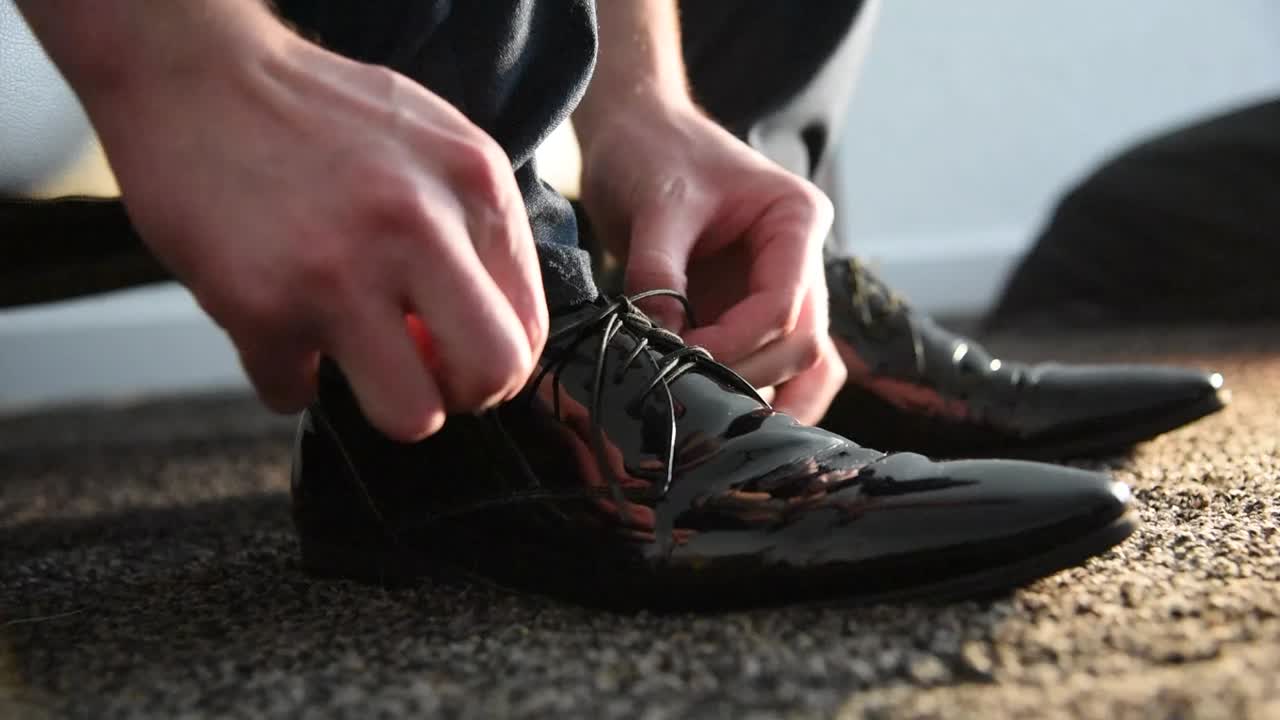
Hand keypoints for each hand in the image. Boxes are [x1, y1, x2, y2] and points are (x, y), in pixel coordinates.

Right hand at [81, 20, 545, 440]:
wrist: (192, 74)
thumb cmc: (313, 110)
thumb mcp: (431, 140)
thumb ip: (472, 225)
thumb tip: (493, 322)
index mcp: (473, 184)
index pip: (529, 323)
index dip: (498, 359)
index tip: (458, 351)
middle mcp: (419, 226)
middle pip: (493, 376)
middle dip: (463, 396)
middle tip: (425, 374)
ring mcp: (341, 271)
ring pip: (412, 416)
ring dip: (384, 402)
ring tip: (355, 356)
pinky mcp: (263, 307)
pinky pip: (294, 395)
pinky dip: (285, 373)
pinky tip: (276, 322)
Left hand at [577, 101, 842, 422]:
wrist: (636, 131)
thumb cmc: (652, 149)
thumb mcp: (655, 204)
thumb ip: (657, 273)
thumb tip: (659, 347)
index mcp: (795, 220)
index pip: (784, 304)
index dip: (735, 344)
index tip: (679, 358)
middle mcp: (801, 259)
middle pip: (803, 345)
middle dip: (750, 378)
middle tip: (689, 399)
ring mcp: (779, 288)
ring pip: (803, 366)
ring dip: (765, 401)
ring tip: (716, 433)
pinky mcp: (748, 310)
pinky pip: (768, 364)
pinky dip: (747, 394)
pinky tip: (712, 419)